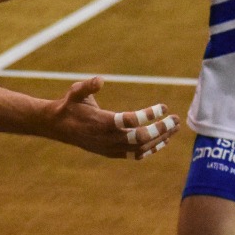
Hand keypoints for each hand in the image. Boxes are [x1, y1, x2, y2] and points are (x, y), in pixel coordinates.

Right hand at [45, 77, 178, 159]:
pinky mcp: (112, 153)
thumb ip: (87, 86)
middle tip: (176, 119)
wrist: (58, 127)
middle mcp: (107, 138)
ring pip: (141, 148)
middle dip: (161, 129)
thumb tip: (100, 80)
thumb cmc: (70, 106)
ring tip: (175, 127)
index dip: (148, 115)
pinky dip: (151, 149)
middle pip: (140, 138)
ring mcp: (110, 148)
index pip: (130, 121)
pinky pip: (135, 155)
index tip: (164, 106)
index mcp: (101, 122)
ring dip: (160, 138)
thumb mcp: (75, 92)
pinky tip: (164, 141)